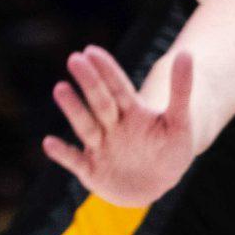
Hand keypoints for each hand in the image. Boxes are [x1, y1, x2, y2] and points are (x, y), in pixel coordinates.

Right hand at [42, 46, 196, 206]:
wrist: (157, 184)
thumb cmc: (170, 149)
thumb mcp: (180, 121)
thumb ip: (181, 89)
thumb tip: (186, 52)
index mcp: (132, 112)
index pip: (118, 87)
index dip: (107, 70)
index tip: (91, 50)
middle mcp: (112, 125)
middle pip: (101, 102)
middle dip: (90, 82)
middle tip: (75, 59)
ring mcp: (100, 147)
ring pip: (86, 126)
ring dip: (74, 109)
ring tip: (60, 88)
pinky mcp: (91, 170)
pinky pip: (75, 161)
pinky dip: (62, 154)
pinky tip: (49, 142)